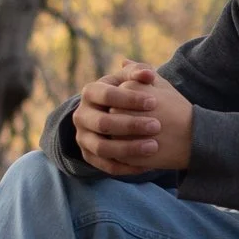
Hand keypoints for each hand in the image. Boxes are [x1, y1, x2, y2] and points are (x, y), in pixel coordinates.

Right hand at [74, 61, 192, 175]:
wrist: (118, 114)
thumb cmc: (129, 93)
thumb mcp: (133, 79)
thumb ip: (140, 71)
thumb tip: (148, 74)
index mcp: (90, 92)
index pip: (106, 94)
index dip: (130, 98)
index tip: (154, 102)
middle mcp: (81, 115)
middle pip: (102, 123)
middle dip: (131, 125)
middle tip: (157, 126)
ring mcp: (83, 137)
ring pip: (102, 148)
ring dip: (129, 149)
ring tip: (153, 147)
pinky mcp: (89, 156)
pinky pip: (106, 166)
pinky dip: (126, 167)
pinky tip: (148, 164)